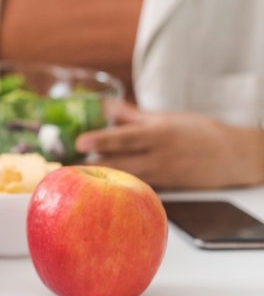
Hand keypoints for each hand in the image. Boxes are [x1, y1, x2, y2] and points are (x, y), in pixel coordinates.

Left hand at [76, 102, 263, 189]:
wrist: (233, 156)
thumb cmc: (198, 132)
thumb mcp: (165, 117)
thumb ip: (132, 114)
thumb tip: (104, 107)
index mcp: (159, 134)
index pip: (126, 136)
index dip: (102, 139)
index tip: (80, 141)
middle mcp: (158, 156)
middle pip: (119, 162)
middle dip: (90, 165)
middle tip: (63, 165)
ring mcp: (161, 175)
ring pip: (125, 178)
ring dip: (100, 177)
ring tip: (73, 176)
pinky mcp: (164, 188)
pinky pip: (136, 187)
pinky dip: (117, 186)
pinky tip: (98, 187)